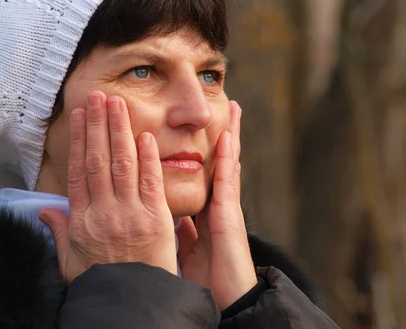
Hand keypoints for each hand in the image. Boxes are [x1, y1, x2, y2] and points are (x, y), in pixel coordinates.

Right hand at [39, 91, 176, 282]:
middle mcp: (104, 211)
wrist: (133, 301)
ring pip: (122, 164)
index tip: (79, 116)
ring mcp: (130, 214)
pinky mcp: (155, 219)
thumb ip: (60, 231)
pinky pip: (150, 182)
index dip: (78, 140)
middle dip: (98, 125)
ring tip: (117, 103)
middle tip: (98, 96)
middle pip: (98, 160)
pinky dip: (147, 158)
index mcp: (83, 220)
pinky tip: (142, 135)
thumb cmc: (102, 281)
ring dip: (119, 131)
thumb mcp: (71, 260)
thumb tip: (46, 209)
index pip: (79, 170)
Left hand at [177, 101, 256, 309]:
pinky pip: (227, 183)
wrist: (225, 302)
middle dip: (220, 133)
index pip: (204, 172)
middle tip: (225, 104)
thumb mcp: (188, 250)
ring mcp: (226, 209)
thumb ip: (183, 230)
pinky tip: (228, 138)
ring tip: (232, 107)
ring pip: (227, 163)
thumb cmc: (206, 280)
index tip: (204, 127)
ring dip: (230, 134)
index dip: (205, 149)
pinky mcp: (230, 218)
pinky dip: (228, 159)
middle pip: (218, 160)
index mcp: (206, 211)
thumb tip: (173, 217)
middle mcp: (218, 205)